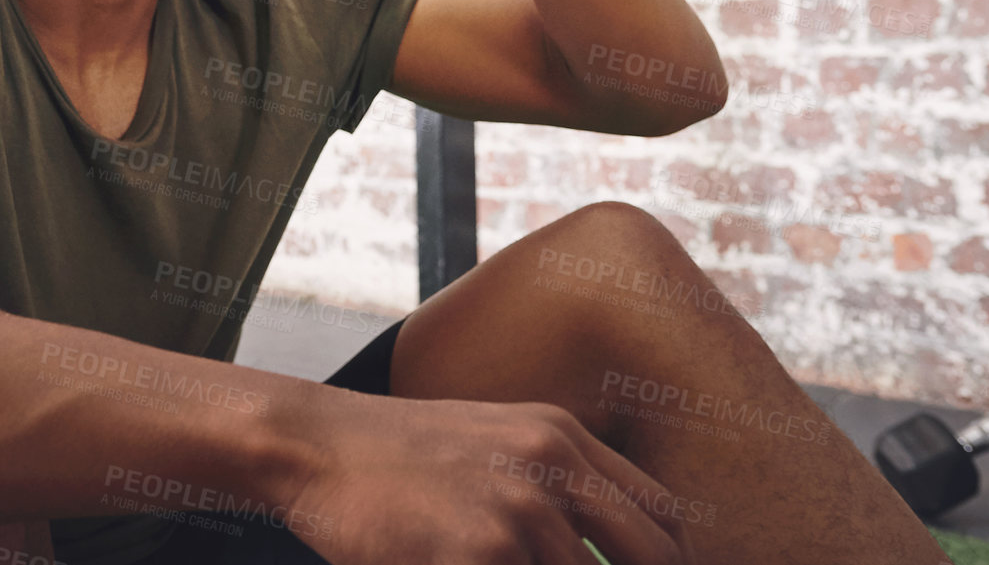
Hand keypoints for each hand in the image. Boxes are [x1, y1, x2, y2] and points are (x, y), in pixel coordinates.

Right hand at [281, 392, 696, 564]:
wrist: (317, 445)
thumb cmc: (398, 454)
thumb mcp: (491, 440)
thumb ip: (551, 481)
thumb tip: (595, 545)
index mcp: (561, 437)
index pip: (662, 515)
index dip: (672, 563)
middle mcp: (551, 467)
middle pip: (652, 558)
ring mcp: (517, 513)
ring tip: (484, 560)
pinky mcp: (478, 555)